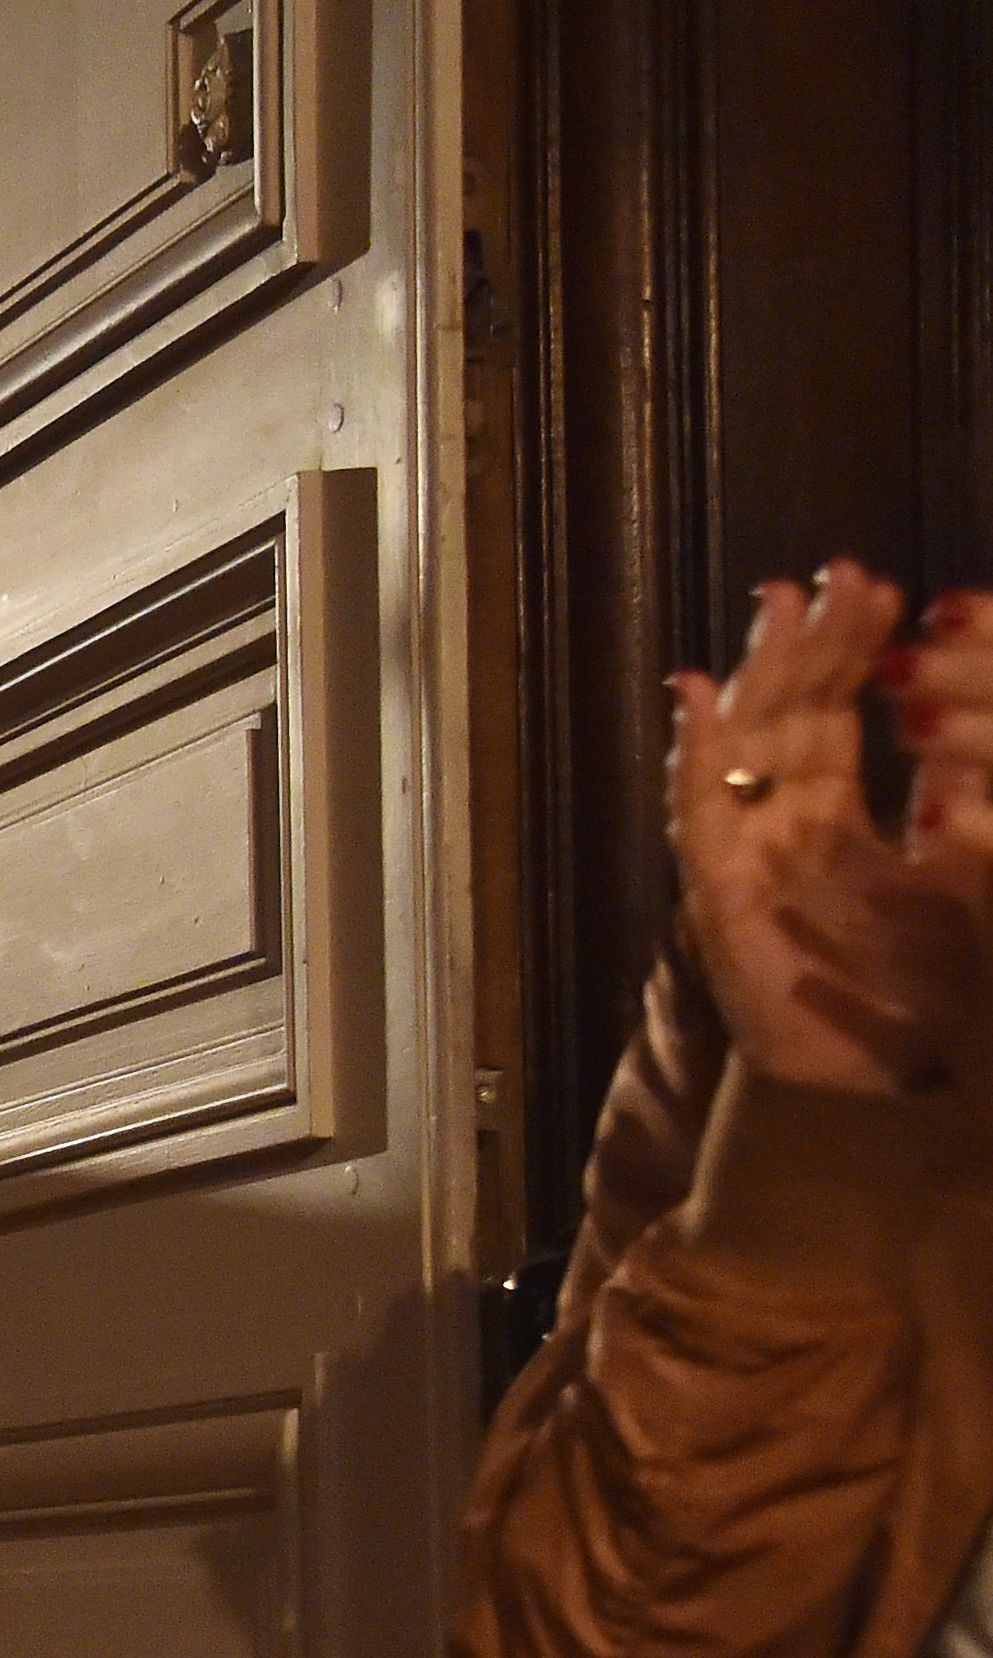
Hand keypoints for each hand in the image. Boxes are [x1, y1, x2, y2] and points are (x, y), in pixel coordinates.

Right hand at [670, 563, 983, 1094]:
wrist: (881, 1084)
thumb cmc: (921, 989)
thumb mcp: (963, 874)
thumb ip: (956, 802)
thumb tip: (948, 732)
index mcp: (832, 818)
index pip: (835, 713)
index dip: (855, 650)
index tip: (889, 589)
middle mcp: (778, 826)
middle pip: (787, 713)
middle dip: (811, 641)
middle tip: (841, 573)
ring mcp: (742, 855)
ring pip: (740, 745)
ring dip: (758, 672)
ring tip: (781, 606)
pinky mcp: (717, 891)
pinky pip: (697, 811)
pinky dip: (695, 753)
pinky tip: (697, 696)